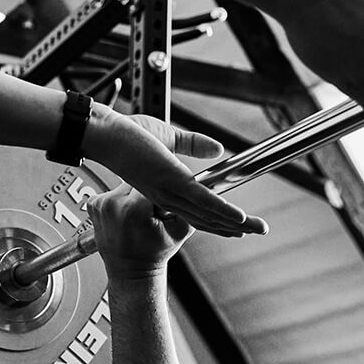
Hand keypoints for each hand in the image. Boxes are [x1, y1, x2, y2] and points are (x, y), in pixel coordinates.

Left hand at [86, 109, 269, 237]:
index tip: (238, 224)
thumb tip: (216, 149)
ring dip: (234, 222)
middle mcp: (167, 197)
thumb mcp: (167, 138)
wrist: (106, 133)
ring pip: (207, 213)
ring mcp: (169, 192)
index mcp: (165, 191)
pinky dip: (222, 209)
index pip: (197, 210)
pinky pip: (202, 200)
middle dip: (233, 226)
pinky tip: (239, 217)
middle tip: (258, 230)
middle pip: (205, 217)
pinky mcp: (172, 182)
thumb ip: (192, 144)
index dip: (219, 218)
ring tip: (256, 228)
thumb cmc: (127, 135)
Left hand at [89, 186, 191, 281]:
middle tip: (150, 213)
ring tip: (137, 217)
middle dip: (147, 194)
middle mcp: (113, 204)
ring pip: (125, 186)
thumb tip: (195, 188)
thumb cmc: (153, 255)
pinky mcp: (94, 205)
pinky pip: (112, 193)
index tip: (161, 205)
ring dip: (133, 197)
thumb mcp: (180, 231)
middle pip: (138, 182)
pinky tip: (125, 218)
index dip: (161, 193)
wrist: (131, 272)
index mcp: (133, 208)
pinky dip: (120, 202)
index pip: (153, 183)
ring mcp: (101, 205)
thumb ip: (189, 207)